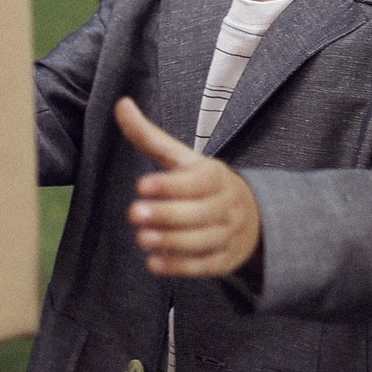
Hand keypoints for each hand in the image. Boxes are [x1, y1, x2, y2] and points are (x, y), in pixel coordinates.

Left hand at [114, 97, 258, 276]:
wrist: (251, 217)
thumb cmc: (202, 183)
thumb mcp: (181, 159)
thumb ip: (150, 136)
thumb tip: (121, 104)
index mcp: (215, 176)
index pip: (197, 181)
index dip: (171, 185)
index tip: (142, 185)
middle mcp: (225, 206)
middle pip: (200, 213)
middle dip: (167, 214)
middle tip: (134, 213)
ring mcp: (227, 235)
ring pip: (202, 240)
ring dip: (172, 242)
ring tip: (142, 238)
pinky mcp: (223, 261)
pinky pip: (204, 266)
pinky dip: (180, 267)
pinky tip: (154, 263)